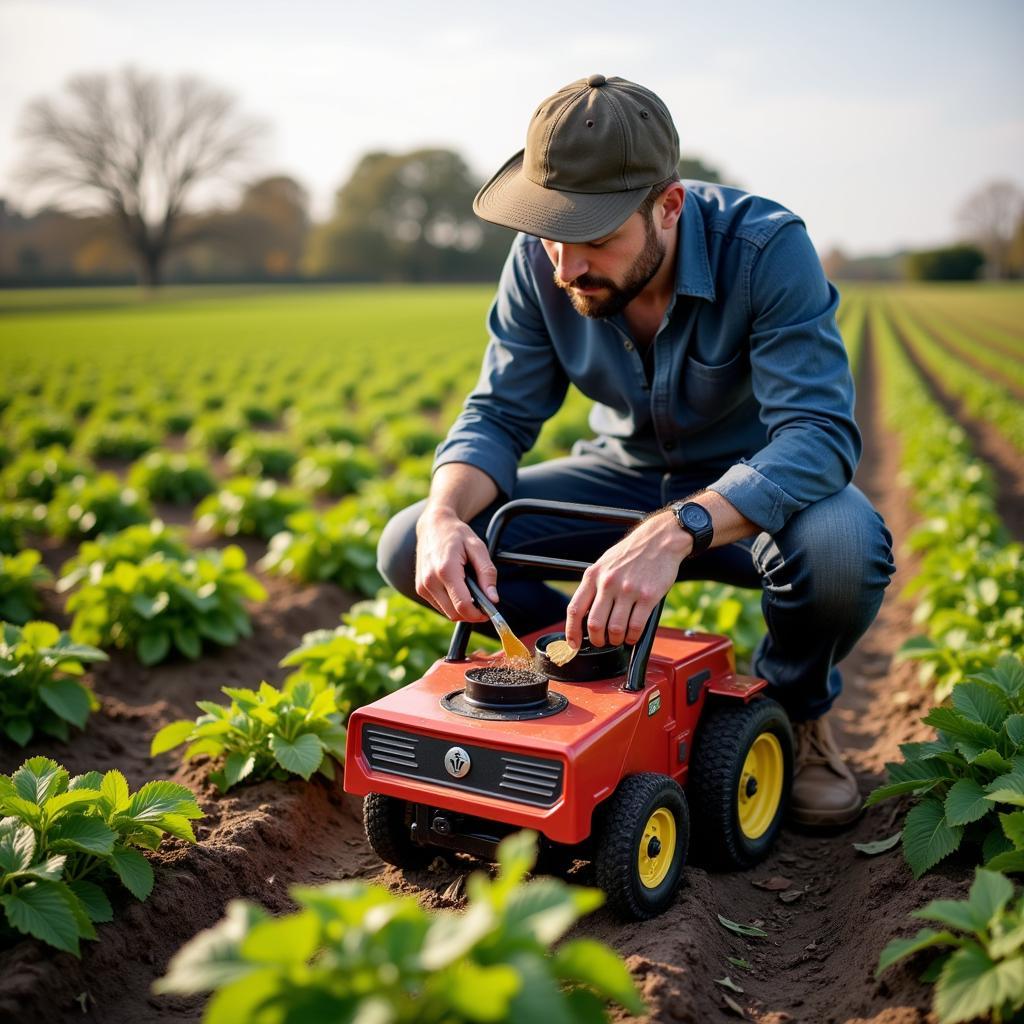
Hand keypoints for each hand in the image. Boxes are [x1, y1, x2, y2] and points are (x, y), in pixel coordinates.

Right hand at [415, 508, 497, 622]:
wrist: (433, 526)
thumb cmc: (457, 535)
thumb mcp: (478, 548)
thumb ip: (487, 573)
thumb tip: (493, 599)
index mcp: (445, 570)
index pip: (462, 605)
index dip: (478, 614)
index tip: (489, 612)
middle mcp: (430, 580)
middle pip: (454, 613)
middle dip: (471, 613)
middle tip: (484, 603)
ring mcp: (422, 586)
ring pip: (447, 613)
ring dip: (462, 609)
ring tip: (470, 590)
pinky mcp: (420, 588)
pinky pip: (440, 606)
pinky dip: (452, 604)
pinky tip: (458, 589)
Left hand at [565, 510, 689, 648]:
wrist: (659, 540)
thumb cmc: (631, 553)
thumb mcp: (604, 563)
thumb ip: (594, 586)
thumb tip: (585, 615)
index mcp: (593, 575)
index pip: (575, 609)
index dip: (571, 631)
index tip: (574, 643)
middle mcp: (608, 583)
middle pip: (595, 624)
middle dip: (597, 640)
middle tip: (602, 642)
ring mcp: (628, 590)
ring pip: (616, 629)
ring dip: (616, 640)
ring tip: (619, 638)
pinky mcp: (648, 596)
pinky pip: (636, 626)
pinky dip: (633, 637)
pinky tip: (633, 635)